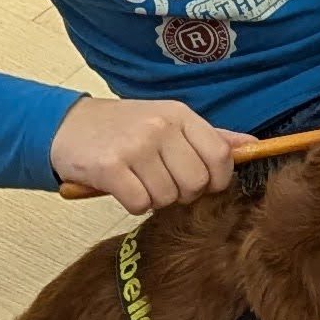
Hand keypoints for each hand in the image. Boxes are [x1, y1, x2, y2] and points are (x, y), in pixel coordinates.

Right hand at [52, 94, 239, 216]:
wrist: (66, 126)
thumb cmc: (123, 128)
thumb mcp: (168, 122)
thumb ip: (209, 136)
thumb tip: (252, 146)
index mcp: (179, 115)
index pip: (221, 157)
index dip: (216, 180)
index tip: (201, 183)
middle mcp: (160, 126)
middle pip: (197, 182)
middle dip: (183, 193)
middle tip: (161, 182)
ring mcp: (135, 145)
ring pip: (168, 197)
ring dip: (155, 199)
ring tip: (138, 181)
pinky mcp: (111, 167)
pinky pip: (140, 204)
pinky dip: (133, 204)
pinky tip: (122, 187)